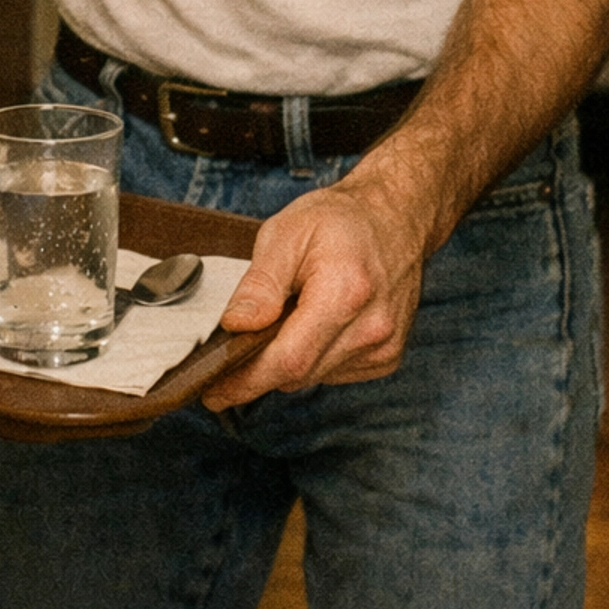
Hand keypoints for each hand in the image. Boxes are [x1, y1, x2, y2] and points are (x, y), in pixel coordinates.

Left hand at [201, 172, 427, 411]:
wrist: (394, 217)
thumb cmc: (340, 220)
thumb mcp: (285, 233)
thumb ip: (260, 284)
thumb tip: (236, 326)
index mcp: (345, 293)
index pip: (288, 360)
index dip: (246, 380)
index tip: (214, 391)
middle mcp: (372, 327)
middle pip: (298, 374)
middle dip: (260, 366)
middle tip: (236, 344)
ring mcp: (385, 346)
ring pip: (313, 377)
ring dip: (289, 358)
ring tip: (287, 314)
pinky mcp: (387, 356)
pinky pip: (333, 372)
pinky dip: (314, 356)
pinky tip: (315, 322)